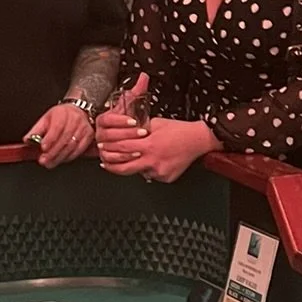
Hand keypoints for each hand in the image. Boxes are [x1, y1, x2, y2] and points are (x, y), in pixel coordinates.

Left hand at [25, 102, 93, 168]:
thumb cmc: (61, 116)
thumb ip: (36, 130)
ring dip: (60, 157)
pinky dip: (69, 157)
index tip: (43, 148)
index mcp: (62, 114)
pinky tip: (61, 160)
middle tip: (44, 160)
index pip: (57, 127)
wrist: (78, 111)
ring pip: (71, 146)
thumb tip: (27, 140)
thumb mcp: (46, 119)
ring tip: (50, 163)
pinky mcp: (88, 136)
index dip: (50, 139)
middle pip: (64, 139)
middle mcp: (74, 120)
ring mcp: (83, 128)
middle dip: (52, 152)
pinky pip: (79, 149)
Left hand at [96, 114, 213, 183]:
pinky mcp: (166, 178)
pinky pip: (151, 175)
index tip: (102, 148)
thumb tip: (124, 133)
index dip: (110, 149)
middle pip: (124, 168)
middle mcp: (153, 160)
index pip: (122, 149)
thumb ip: (139, 130)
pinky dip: (149, 169)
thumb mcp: (155, 123)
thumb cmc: (178, 130)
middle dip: (112, 165)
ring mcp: (159, 171)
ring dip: (133, 166)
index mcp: (149, 145)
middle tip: (105, 162)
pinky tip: (155, 161)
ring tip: (132, 160)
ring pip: (138, 172)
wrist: (198, 139)